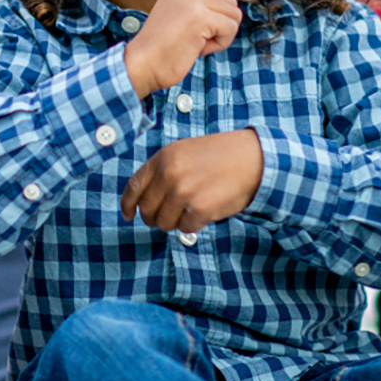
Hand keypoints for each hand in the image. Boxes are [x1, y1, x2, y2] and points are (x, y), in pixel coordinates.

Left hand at [120, 129, 262, 231]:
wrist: (252, 158)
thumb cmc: (219, 155)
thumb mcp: (183, 152)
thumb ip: (162, 172)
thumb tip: (143, 201)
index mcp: (163, 158)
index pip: (134, 187)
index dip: (128, 204)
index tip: (129, 215)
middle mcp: (169, 174)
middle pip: (147, 210)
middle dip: (155, 218)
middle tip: (167, 217)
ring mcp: (183, 192)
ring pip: (164, 223)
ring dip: (175, 222)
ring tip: (190, 210)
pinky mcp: (200, 208)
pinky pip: (185, 228)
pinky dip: (194, 225)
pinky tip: (204, 212)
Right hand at [122, 0, 242, 98]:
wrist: (142, 64)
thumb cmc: (163, 49)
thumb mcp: (181, 17)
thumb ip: (202, 7)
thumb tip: (233, 11)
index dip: (215, 16)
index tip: (192, 30)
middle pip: (231, 4)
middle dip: (220, 26)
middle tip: (195, 39)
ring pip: (234, 15)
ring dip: (221, 35)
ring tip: (196, 43)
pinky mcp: (200, 16)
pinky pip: (230, 29)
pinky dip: (220, 44)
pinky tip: (198, 48)